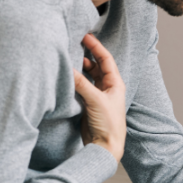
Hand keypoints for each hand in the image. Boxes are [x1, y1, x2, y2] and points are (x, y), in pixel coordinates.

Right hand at [73, 34, 126, 161]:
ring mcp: (98, 96)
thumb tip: (69, 68)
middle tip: (74, 44)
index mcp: (115, 83)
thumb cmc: (108, 124)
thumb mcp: (95, 100)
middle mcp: (107, 88)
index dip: (96, 47)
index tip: (86, 36)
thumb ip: (82, 84)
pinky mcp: (88, 104)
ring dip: (80, 68)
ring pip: (88, 77)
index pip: (106, 59)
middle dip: (86, 55)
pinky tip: (66, 75)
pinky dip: (75, 80)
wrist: (105, 147)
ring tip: (68, 57)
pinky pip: (81, 87)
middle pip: (96, 66)